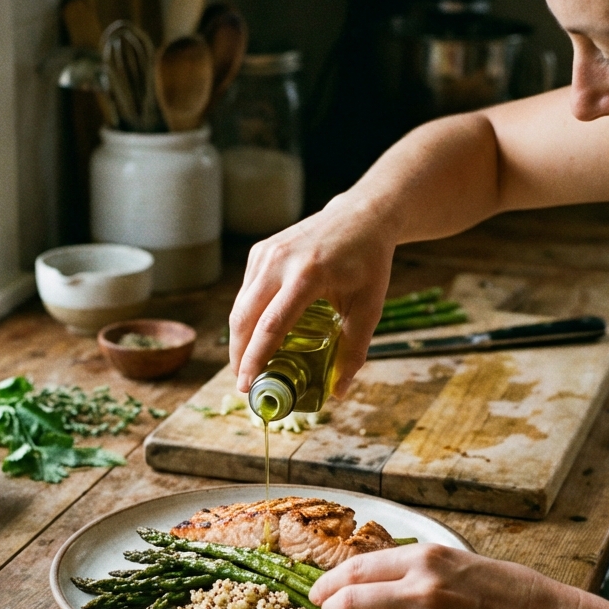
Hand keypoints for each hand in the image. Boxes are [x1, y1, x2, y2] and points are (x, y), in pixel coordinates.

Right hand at [229, 195, 396, 396]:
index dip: (255, 359)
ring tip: (249, 365)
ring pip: (240, 306)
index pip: (271, 325)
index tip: (247, 386)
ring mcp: (265, 253)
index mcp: (307, 275)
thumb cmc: (368, 262)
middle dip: (239, 356)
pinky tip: (257, 336)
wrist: (362, 216)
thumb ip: (354, 350)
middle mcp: (279, 261)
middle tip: (245, 385)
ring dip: (240, 339)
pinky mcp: (260, 251)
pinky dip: (246, 318)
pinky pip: (246, 292)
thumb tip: (338, 392)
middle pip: (244, 318)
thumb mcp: (369, 307)